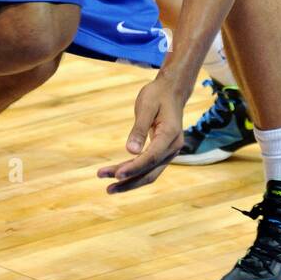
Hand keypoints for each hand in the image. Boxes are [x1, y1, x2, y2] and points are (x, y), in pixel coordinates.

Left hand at [97, 69, 186, 193]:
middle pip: (151, 172)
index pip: (151, 157)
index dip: (133, 168)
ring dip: (130, 181)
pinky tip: (119, 174)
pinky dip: (134, 172)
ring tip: (108, 186)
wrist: (172, 91)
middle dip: (129, 182)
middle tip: (107, 189)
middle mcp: (173, 147)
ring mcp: (169, 152)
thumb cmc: (157, 95)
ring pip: (149, 173)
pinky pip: (149, 167)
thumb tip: (130, 151)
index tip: (115, 175)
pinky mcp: (163, 152)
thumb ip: (139, 129)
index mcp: (170, 135)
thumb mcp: (146, 106)